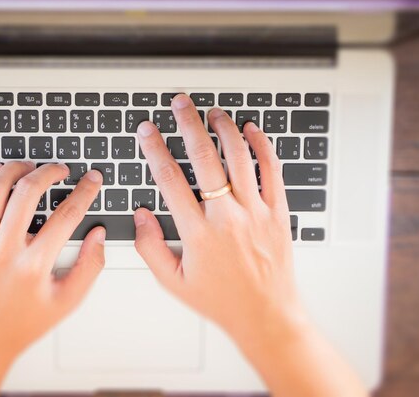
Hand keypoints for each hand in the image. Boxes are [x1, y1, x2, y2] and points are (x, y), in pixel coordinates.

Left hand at [0, 162, 104, 396]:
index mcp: (33, 266)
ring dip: (15, 169)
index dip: (84, 192)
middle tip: (60, 169)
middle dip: (49, 172)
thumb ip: (90, 267)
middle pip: (28, 192)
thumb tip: (98, 235)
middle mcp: (3, 251)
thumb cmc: (21, 324)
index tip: (92, 180)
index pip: (66, 215)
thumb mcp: (66, 302)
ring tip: (29, 166)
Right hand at [134, 94, 366, 396]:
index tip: (147, 131)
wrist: (266, 315)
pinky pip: (271, 171)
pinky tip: (252, 131)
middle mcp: (227, 217)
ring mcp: (255, 212)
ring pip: (239, 158)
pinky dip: (262, 146)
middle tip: (180, 104)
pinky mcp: (277, 213)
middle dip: (188, 124)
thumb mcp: (174, 282)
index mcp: (198, 233)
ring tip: (213, 113)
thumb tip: (141, 215)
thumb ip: (151, 247)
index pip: (170, 180)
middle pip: (204, 159)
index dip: (155, 150)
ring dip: (224, 129)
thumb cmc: (221, 300)